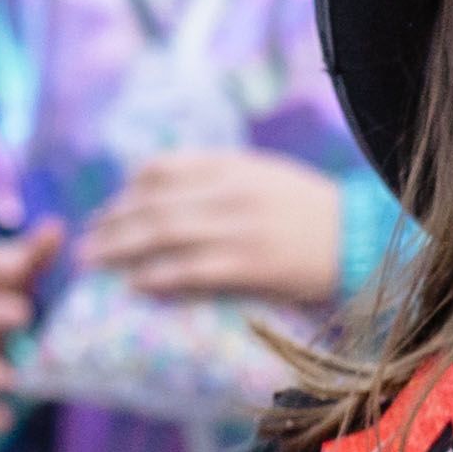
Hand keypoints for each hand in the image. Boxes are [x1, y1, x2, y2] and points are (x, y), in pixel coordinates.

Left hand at [87, 147, 354, 305]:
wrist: (367, 240)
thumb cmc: (319, 214)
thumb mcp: (270, 177)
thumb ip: (225, 178)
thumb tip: (173, 191)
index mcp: (235, 166)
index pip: (163, 168)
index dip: (128, 189)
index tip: (110, 209)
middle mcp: (231, 191)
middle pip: (153, 202)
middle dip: (111, 222)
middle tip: (85, 241)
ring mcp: (241, 227)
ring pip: (163, 233)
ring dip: (120, 247)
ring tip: (93, 262)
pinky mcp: (253, 263)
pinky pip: (193, 268)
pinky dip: (158, 275)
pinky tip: (135, 284)